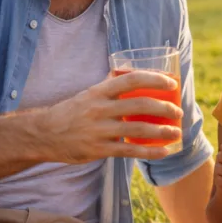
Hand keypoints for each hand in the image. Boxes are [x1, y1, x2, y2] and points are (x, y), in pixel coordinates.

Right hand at [34, 71, 181, 162]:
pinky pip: (130, 151)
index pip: (131, 79)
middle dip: (165, 108)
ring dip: (162, 131)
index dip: (154, 79)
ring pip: (138, 130)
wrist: (42, 134)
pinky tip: (165, 151)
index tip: (171, 83)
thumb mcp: (87, 94)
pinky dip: (150, 151)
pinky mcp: (98, 149)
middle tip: (178, 112)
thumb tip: (126, 70)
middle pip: (140, 105)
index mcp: (98, 92)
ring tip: (176, 131)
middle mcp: (99, 109)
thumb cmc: (70, 112)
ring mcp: (99, 130)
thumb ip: (107, 85)